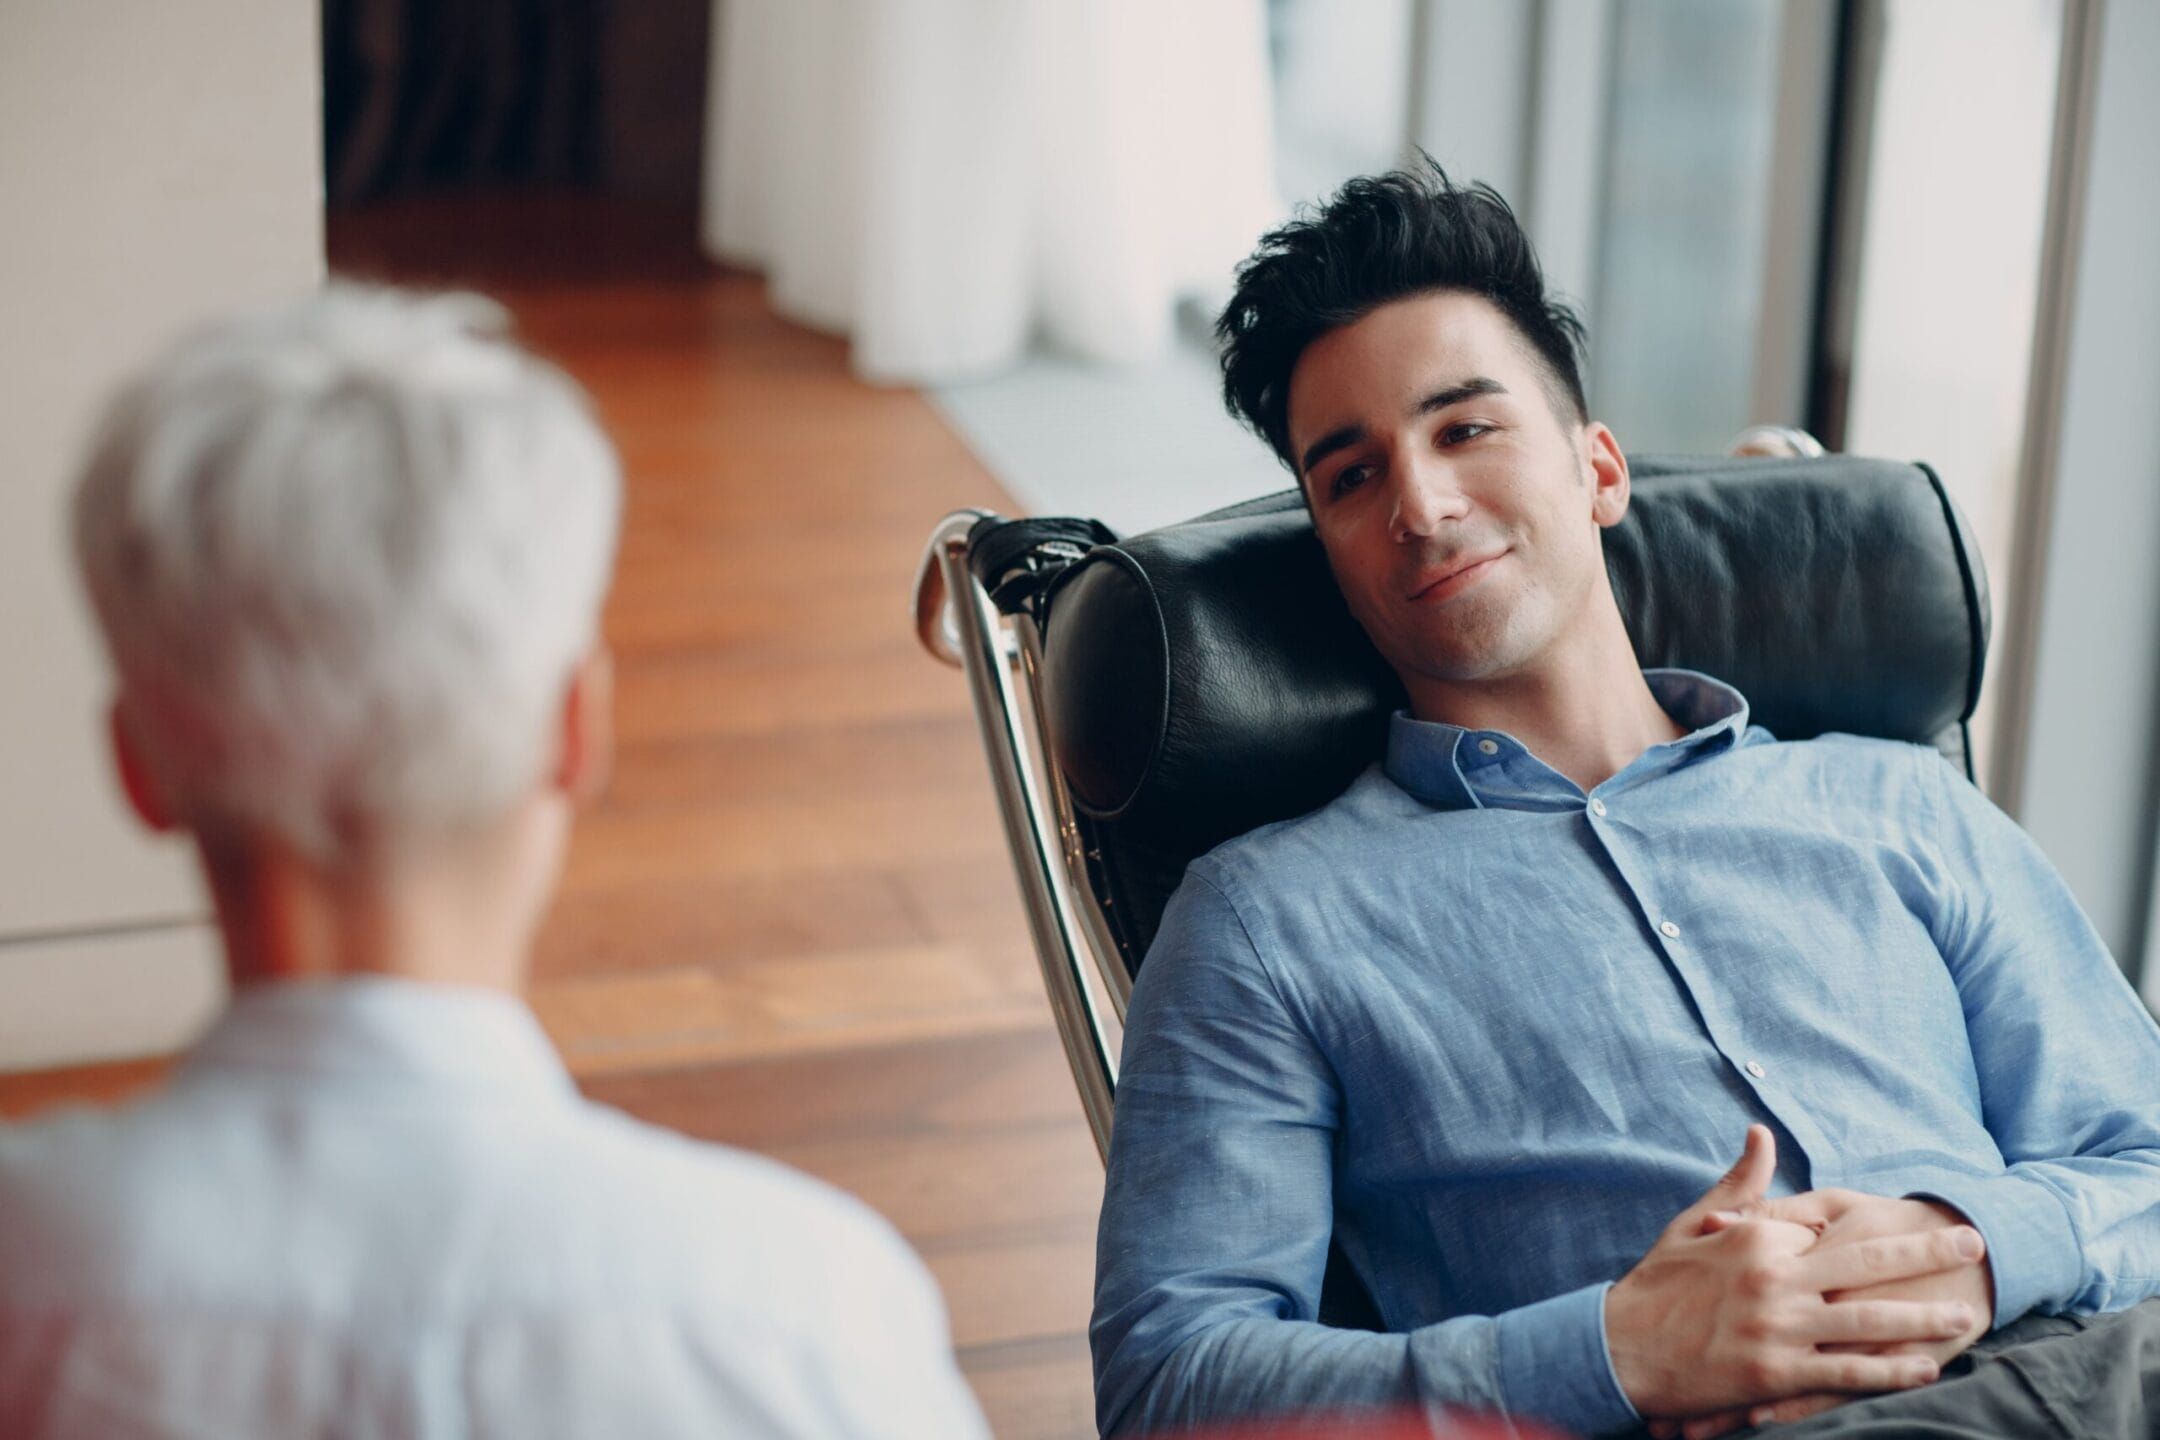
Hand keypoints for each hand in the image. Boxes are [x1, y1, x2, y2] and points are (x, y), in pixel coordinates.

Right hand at [1607, 1126, 1984, 1425]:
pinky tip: (1925, 1366)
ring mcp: (1778, 1326)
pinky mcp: (1776, 1372)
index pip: (1824, 1228)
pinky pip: (1845, 1371)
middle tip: (1974, 1242)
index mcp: (1757, 1236)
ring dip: (1922, 1316)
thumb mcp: (1692, 1224)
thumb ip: (1740, 1182)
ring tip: (1965, 1312)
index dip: (1855, 1231)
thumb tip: (1762, 1132)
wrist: (1618, 1347)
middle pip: (1866, 1261)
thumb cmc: (1656, 1286)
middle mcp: (1774, 1277)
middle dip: (1925, 1251)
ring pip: (1867, 1320)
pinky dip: (1888, 1370)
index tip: (1899, 1224)